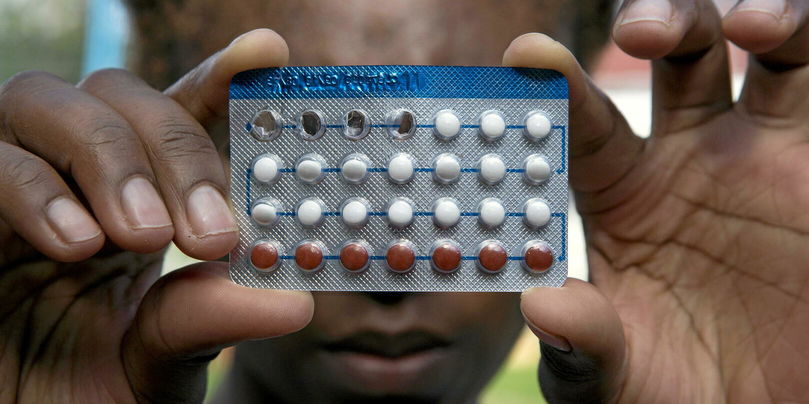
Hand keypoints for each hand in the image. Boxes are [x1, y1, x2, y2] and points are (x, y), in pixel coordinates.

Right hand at [0, 30, 312, 402]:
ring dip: (110, 160)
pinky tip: (78, 242)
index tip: (268, 55)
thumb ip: (210, 319)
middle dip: (174, 147)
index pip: (180, 116)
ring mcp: (15, 185)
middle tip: (209, 229)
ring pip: (49, 103)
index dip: (222, 78)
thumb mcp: (160, 360)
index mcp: (138, 198)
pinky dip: (34, 187)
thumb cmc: (81, 392)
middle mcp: (77, 176)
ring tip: (145, 237)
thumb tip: (293, 301)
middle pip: (119, 96)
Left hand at [505, 0, 808, 401]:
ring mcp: (755, 154)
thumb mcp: (607, 374)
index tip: (527, 53)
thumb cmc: (668, 390)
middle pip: (672, 57)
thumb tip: (541, 304)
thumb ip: (578, 343)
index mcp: (616, 191)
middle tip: (639, 34)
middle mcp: (683, 157)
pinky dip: (806, 46)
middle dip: (659, 23)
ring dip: (749, 15)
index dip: (556, 86)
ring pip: (758, 52)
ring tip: (746, 26)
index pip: (582, 123)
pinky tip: (780, 40)